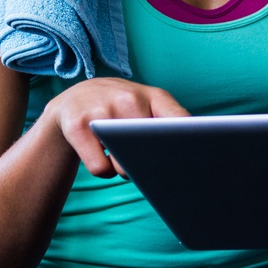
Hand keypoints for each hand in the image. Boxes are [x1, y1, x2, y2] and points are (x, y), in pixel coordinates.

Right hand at [43, 78, 188, 177]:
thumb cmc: (122, 108)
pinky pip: (100, 169)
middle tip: (143, 159)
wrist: (76, 98)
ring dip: (124, 170)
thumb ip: (170, 123)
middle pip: (152, 152)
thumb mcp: (148, 105)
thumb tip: (191, 157)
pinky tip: (101, 156)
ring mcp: (102, 111)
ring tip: (118, 152)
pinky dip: (104, 171)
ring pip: (124, 166)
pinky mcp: (77, 127)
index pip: (180, 120)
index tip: (191, 160)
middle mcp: (129, 98)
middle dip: (149, 166)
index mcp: (154, 96)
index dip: (188, 142)